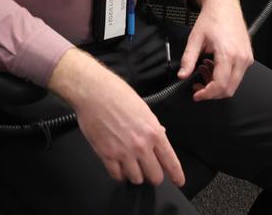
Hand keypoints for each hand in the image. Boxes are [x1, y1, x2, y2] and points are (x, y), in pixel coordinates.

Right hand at [49, 48, 184, 186]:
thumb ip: (152, 127)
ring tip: (131, 166)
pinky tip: (118, 167)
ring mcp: (123, 152)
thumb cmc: (116, 93)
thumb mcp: (143, 108)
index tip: (178, 181)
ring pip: (136, 179)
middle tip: (148, 170)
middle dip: (153, 175)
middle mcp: (141, 146)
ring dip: (135, 175)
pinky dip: (119, 174)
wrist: (93, 91)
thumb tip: (159, 135)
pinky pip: (117, 175)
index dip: (176, 175)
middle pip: (155, 176)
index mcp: (153, 132)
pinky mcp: (106, 154)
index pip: (171, 162)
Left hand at [178, 0, 252, 100]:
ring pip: (234, 84)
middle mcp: (241, 58)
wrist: (224, 6)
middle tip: (198, 85)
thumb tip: (182, 75)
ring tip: (204, 68)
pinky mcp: (248, 57)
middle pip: (229, 89)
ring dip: (217, 83)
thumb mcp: (194, 39)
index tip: (196, 95)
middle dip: (211, 92)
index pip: (220, 85)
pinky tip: (213, 65)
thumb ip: (188, 60)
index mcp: (228, 54)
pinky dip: (224, 76)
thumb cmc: (211, 19)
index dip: (207, 94)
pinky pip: (238, 75)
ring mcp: (247, 58)